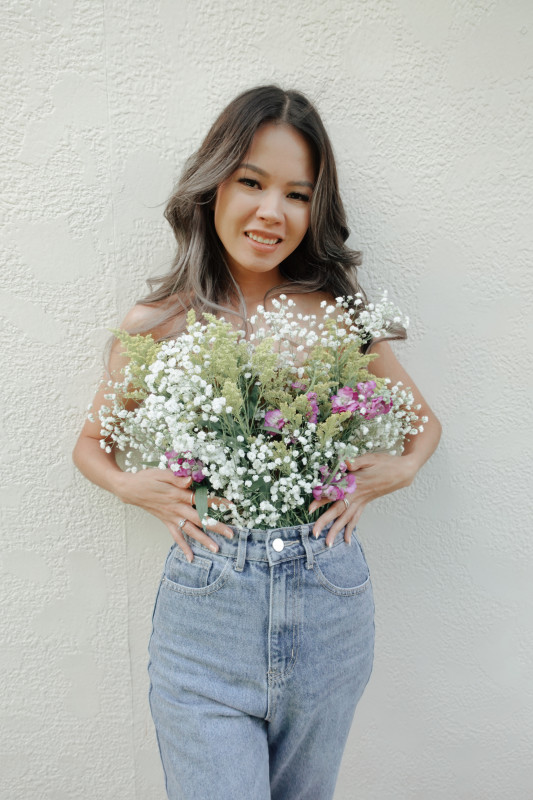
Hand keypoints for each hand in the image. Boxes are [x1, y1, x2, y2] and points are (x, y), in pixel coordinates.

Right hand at [115, 469, 233, 561]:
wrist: (130, 489)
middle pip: (199, 519)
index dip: (215, 503)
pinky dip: (183, 548)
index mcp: (177, 495)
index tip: (230, 506)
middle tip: (231, 534)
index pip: (200, 500)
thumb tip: (191, 480)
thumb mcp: (161, 473)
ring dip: (203, 540)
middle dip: (216, 526)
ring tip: (217, 549)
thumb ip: (176, 478)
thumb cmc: (147, 478)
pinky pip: (176, 537)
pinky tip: (191, 558)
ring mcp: (171, 517)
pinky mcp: (166, 522)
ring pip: (190, 531)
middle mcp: (176, 508)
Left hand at [308, 453, 417, 545]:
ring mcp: (362, 501)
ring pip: (346, 519)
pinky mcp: (365, 503)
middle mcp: (356, 496)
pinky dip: (350, 529)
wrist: (402, 472)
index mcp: (355, 484)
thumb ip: (355, 461)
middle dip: (325, 522)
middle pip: (338, 511)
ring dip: (336, 531)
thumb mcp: (370, 458)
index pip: (335, 493)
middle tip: (314, 533)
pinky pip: (356, 518)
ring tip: (327, 544)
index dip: (321, 500)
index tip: (310, 508)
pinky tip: (346, 540)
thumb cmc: (385, 462)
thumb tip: (344, 462)